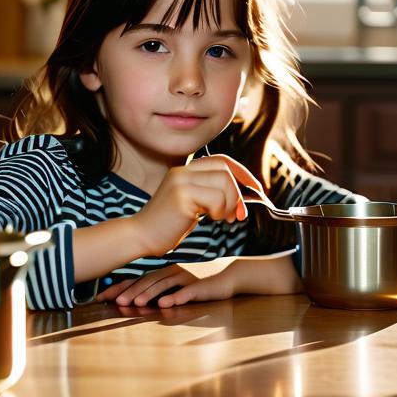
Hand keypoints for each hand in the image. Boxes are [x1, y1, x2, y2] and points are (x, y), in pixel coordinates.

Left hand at [96, 263, 236, 307]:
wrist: (229, 275)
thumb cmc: (200, 283)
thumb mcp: (177, 286)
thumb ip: (160, 291)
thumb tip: (137, 301)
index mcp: (164, 274)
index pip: (138, 280)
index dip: (120, 287)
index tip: (101, 297)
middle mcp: (171, 273)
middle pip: (147, 282)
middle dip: (130, 291)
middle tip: (114, 301)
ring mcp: (186, 278)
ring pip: (163, 286)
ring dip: (149, 294)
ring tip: (135, 303)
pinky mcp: (200, 286)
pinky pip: (186, 292)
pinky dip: (174, 297)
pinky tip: (165, 304)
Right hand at [128, 154, 263, 257]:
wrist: (140, 236)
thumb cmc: (168, 225)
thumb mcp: (191, 202)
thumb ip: (209, 192)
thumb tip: (241, 194)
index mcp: (185, 170)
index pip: (222, 161)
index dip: (242, 173)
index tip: (255, 189)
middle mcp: (183, 171)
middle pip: (226, 170)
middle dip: (238, 192)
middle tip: (238, 214)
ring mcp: (181, 181)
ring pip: (224, 183)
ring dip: (229, 204)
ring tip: (221, 218)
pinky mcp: (181, 196)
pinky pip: (215, 199)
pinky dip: (219, 211)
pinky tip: (210, 220)